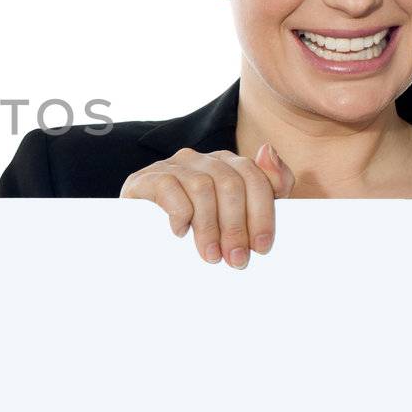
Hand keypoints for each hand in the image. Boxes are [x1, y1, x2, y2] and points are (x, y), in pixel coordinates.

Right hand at [120, 145, 294, 268]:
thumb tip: (269, 151)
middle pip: (230, 183)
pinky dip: (180, 214)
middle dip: (237, 226)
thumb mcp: (237, 215)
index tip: (261, 247)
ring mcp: (172, 166)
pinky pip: (170, 188)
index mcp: (226, 164)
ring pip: (202, 187)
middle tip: (236, 260)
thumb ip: (267, 185)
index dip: (262, 213)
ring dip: (210, 226)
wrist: (141, 238)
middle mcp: (200, 159)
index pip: (253, 176)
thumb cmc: (195, 229)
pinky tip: (180, 233)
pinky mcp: (146, 178)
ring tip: (211, 255)